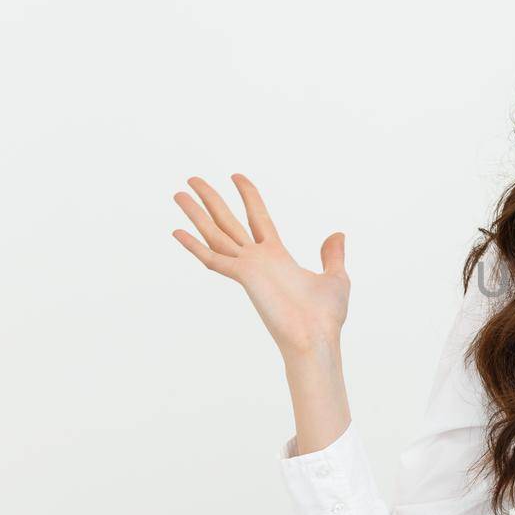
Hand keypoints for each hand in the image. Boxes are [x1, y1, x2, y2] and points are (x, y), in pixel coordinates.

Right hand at [171, 173, 350, 356]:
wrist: (317, 338)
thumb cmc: (326, 317)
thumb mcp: (335, 278)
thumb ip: (332, 256)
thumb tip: (337, 235)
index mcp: (277, 257)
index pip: (258, 218)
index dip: (248, 196)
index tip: (236, 176)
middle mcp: (258, 260)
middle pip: (228, 222)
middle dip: (211, 200)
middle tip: (192, 179)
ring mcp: (248, 268)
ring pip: (216, 234)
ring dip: (196, 214)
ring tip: (178, 193)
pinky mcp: (244, 277)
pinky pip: (214, 258)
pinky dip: (194, 246)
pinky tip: (177, 231)